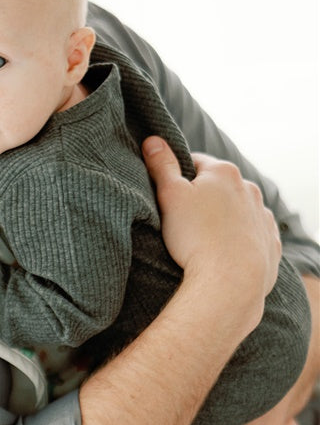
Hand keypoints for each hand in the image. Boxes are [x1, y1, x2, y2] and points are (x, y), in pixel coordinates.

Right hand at [142, 137, 281, 334]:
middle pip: (218, 186)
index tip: (169, 197)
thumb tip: (153, 140)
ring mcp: (263, 217)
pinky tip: (223, 252)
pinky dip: (239, 238)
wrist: (229, 284)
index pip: (195, 162)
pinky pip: (251, 234)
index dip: (178, 178)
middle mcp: (249, 189)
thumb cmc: (195, 236)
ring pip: (236, 209)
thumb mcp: (169, 195)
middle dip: (202, 197)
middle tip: (183, 220)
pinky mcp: (271, 244)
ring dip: (222, 217)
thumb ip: (161, 164)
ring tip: (203, 239)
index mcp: (224, 172)